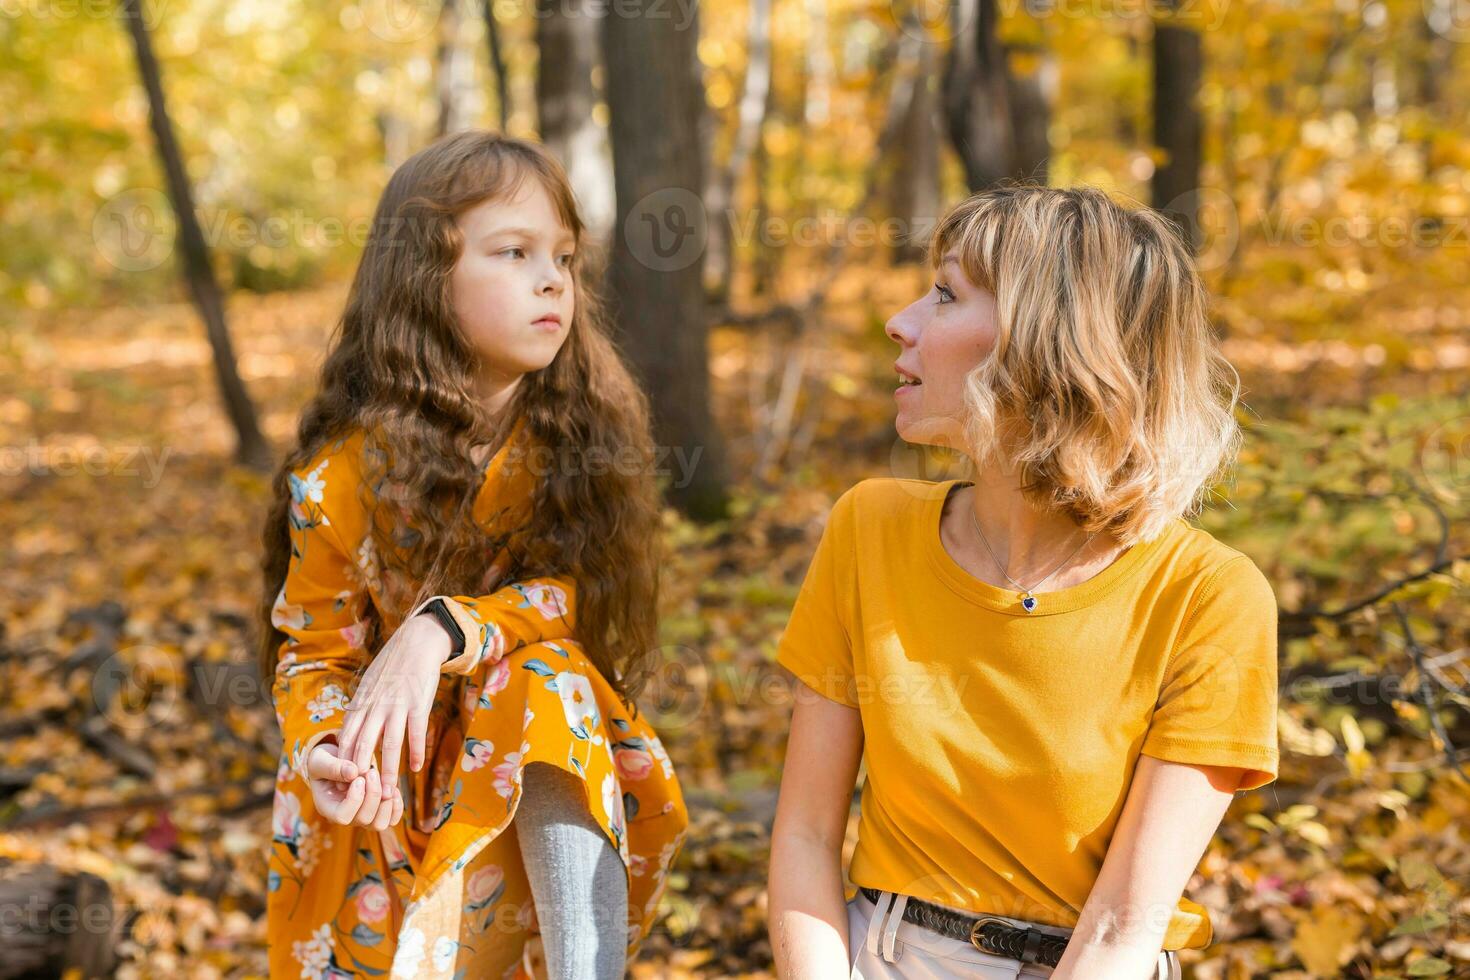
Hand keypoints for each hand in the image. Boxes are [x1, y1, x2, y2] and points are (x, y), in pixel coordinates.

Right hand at [305, 736, 403, 828]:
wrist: (335, 759)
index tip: (359, 778)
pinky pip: (392, 819)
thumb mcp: (320, 759)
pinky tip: (393, 787)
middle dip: (372, 794)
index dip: (354, 799)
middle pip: (364, 819)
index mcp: (328, 808)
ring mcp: (363, 815)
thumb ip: (333, 766)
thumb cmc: (323, 760)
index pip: (342, 817)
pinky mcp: (377, 810)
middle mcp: (346, 816)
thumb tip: (354, 772)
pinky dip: (396, 805)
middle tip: (372, 772)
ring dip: (385, 801)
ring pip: (380, 824)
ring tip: (382, 779)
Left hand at [337, 612, 453, 812]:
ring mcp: (397, 706)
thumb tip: (350, 733)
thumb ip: (360, 710)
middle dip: (361, 774)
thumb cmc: (391, 667)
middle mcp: (375, 707)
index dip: (343, 762)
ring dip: (389, 771)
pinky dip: (415, 752)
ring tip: (389, 793)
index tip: (343, 782)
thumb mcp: (368, 686)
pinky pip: (416, 733)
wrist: (415, 643)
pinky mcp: (418, 704)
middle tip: (362, 797)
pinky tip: (417, 767)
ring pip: (389, 745)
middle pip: (363, 746)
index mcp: (361, 704)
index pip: (346, 739)